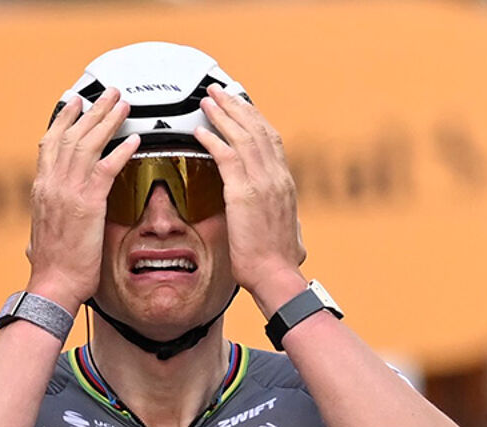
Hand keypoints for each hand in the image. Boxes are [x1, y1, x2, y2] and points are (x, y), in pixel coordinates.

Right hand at [26, 88, 140, 310]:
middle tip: (107, 95)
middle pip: (71, 135)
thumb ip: (49, 215)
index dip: (63, 120)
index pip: (50, 144)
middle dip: (91, 111)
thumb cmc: (52, 266)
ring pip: (88, 145)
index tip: (74, 104)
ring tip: (123, 106)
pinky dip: (120, 151)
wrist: (53, 284)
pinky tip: (134, 140)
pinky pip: (106, 169)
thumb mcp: (42, 232)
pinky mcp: (88, 204)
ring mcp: (69, 192)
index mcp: (42, 189)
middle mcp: (52, 184)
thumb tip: (49, 213)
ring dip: (108, 121)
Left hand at [194, 85, 306, 310]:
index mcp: (285, 184)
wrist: (277, 275)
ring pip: (243, 136)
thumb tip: (285, 216)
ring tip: (207, 101)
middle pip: (258, 129)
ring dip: (223, 115)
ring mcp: (263, 184)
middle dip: (237, 107)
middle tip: (220, 92)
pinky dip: (213, 139)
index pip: (271, 139)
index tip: (242, 105)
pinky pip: (227, 157)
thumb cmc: (277, 261)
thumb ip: (282, 215)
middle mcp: (276, 177)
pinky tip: (200, 130)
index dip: (255, 118)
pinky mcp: (244, 194)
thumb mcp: (286, 230)